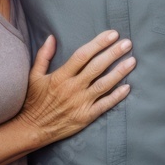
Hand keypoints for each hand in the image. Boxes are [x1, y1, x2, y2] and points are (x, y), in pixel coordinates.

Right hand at [16, 30, 134, 145]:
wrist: (32, 129)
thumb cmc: (33, 101)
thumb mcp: (34, 76)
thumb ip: (43, 56)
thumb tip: (51, 37)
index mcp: (60, 76)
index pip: (82, 55)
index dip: (98, 43)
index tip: (112, 34)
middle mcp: (72, 88)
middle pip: (96, 67)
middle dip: (113, 53)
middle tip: (127, 43)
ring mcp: (80, 103)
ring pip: (104, 85)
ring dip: (119, 72)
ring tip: (132, 61)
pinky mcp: (86, 117)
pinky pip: (105, 105)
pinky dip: (117, 96)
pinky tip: (128, 87)